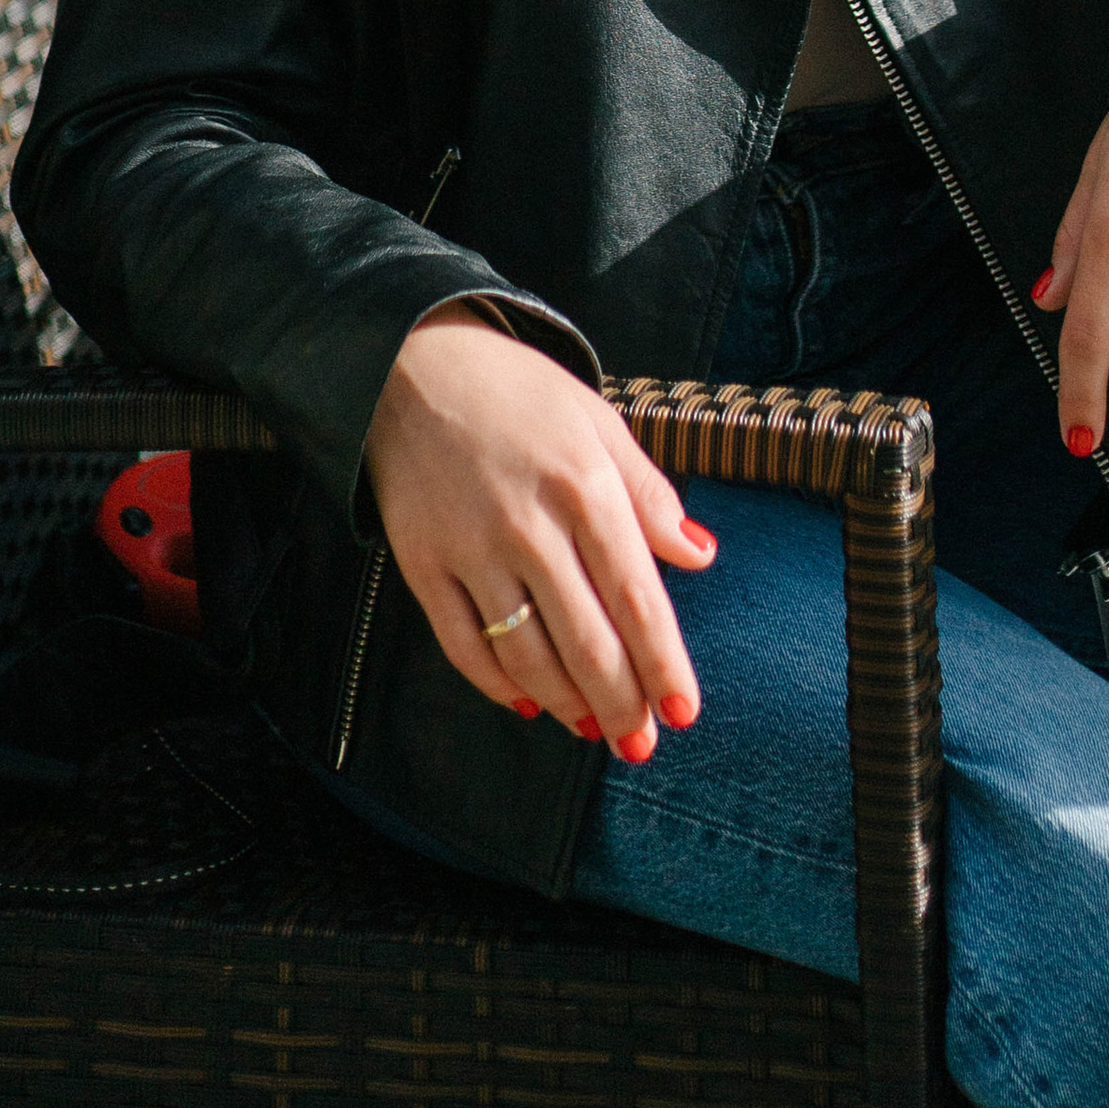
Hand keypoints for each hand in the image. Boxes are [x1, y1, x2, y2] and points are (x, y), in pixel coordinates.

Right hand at [362, 304, 713, 757]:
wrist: (410, 364)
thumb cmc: (518, 393)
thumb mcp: (597, 421)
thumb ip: (649, 493)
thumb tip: (698, 554)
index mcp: (584, 486)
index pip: (636, 598)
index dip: (664, 664)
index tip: (686, 712)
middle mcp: (529, 525)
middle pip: (587, 641)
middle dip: (622, 703)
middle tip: (642, 742)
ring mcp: (471, 550)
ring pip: (529, 655)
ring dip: (568, 703)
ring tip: (595, 729)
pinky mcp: (422, 565)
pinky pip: (465, 646)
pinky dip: (500, 685)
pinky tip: (530, 702)